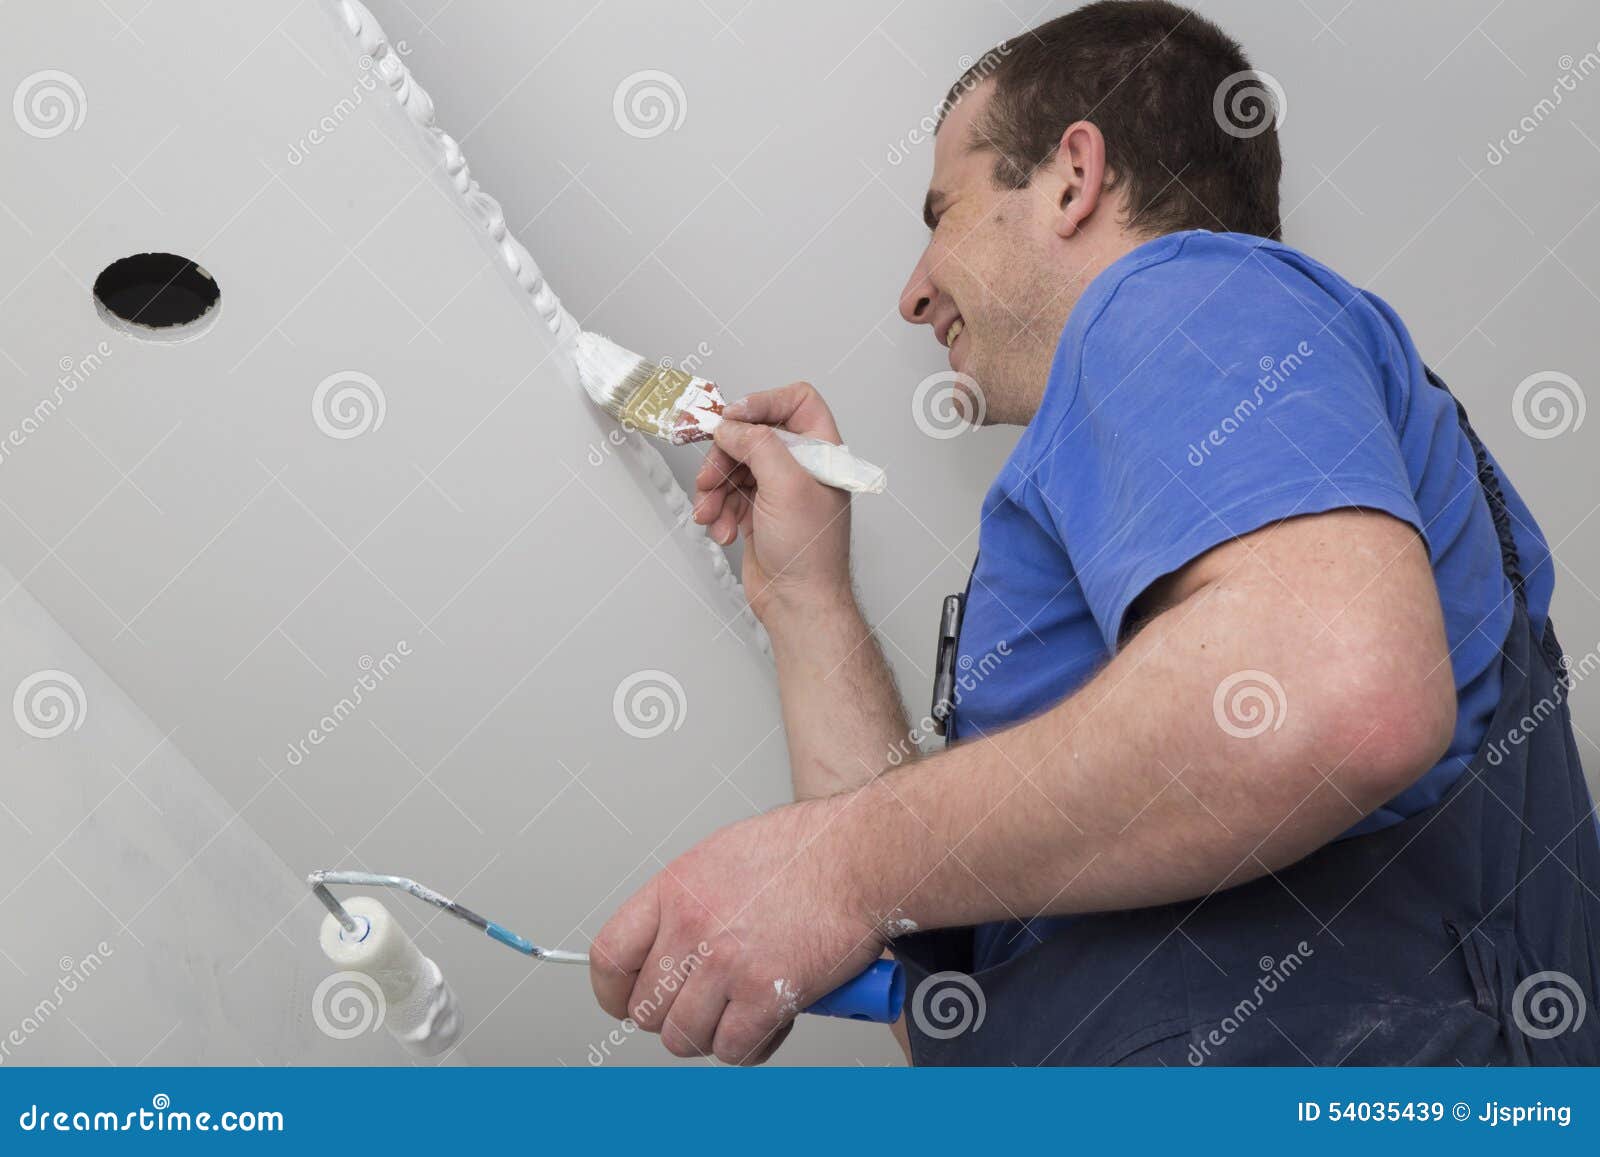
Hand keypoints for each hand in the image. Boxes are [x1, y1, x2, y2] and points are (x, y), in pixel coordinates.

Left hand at [589, 798, 884, 1064]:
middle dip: (674, 1017)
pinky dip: (751, 1046)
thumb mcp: (725, 856)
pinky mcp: (766, 996)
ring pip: (685, 1037)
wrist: (861, 857)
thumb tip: (676, 944)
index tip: (629, 1000)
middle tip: (706, 1007)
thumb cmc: (809, 850)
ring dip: (713, 1035)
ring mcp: (725, 964)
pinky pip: (733, 1049)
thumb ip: (692, 902)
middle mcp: (692, 927)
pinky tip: (773, 1019)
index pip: (610, 956)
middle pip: (647, 1010)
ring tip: (743, 1013)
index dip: (615, 991)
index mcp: (675, 889)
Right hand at [692, 382, 851, 620]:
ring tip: (710, 512)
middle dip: (725, 456)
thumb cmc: (810, 553)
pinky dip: (717, 509)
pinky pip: (727, 494)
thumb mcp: (786, 486)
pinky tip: (720, 529)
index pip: (797, 401)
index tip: (733, 418)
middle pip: (753, 435)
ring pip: (734, 466)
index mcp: (822, 452)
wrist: (799, 603)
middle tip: (710, 476)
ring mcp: (778, 488)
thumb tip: (731, 425)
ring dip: (715, 489)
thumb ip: (758, 444)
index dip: (763, 403)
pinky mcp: (757, 510)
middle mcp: (801, 466)